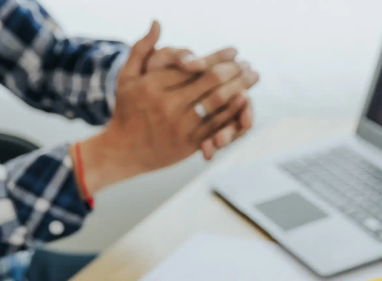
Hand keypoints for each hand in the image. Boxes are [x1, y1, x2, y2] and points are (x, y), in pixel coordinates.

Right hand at [77, 23, 256, 191]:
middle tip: (249, 64)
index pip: (193, 66)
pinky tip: (245, 102)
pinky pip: (216, 126)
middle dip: (233, 71)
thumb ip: (142, 48)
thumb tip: (157, 22)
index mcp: (155, 84)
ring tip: (252, 79)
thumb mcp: (126, 76)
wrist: (123, 150)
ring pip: (216, 103)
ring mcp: (181, 126)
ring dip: (239, 89)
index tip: (234, 51)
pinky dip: (232, 113)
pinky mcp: (189, 144)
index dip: (217, 57)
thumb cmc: (126, 110)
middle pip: (209, 82)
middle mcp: (169, 104)